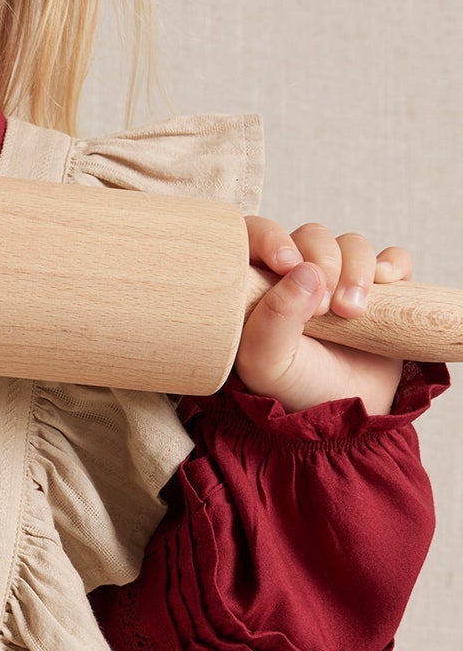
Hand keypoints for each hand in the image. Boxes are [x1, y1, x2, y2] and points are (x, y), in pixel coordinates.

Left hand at [234, 214, 414, 414]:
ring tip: (353, 312)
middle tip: (325, 308)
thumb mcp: (268, 363)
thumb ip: (275, 318)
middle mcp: (297, 274)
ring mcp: (341, 279)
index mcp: (258, 284)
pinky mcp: (380, 291)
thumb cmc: (292, 389)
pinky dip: (393, 265)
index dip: (272, 236)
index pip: (256, 234)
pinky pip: (392, 259)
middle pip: (312, 236)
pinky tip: (388, 285)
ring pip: (351, 244)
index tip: (286, 263)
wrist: (342, 416)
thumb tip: (305, 270)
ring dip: (357, 270)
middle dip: (323, 262)